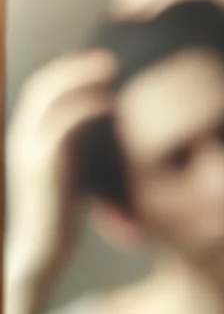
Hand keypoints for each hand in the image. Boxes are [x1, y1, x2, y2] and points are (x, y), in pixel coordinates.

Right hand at [6, 50, 115, 284]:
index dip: (69, 71)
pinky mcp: (43, 166)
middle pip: (44, 85)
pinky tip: (109, 105)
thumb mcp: (72, 175)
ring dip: (81, 78)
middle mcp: (22, 138)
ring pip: (49, 98)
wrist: (42, 253)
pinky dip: (85, 108)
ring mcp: (29, 150)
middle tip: (110, 60)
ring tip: (111, 71)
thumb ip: (81, 149)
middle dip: (75, 67)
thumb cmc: (62, 218)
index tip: (102, 66)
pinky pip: (61, 125)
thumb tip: (108, 130)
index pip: (43, 91)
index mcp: (27, 138)